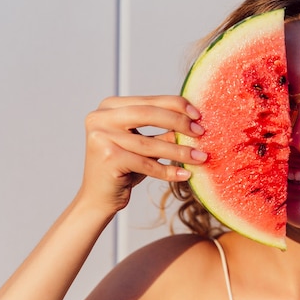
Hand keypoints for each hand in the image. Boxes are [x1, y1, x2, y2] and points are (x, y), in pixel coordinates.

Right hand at [78, 95, 206, 215]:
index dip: (176, 105)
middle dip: (178, 122)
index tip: (198, 114)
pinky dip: (167, 171)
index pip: (148, 101)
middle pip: (148, 115)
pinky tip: (185, 174)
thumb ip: (163, 131)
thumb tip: (195, 122)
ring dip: (179, 151)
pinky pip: (145, 164)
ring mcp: (101, 137)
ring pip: (149, 143)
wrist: (98, 198)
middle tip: (201, 132)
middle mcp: (101, 118)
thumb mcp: (145, 146)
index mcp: (109, 107)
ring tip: (200, 157)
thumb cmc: (125, 168)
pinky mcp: (107, 158)